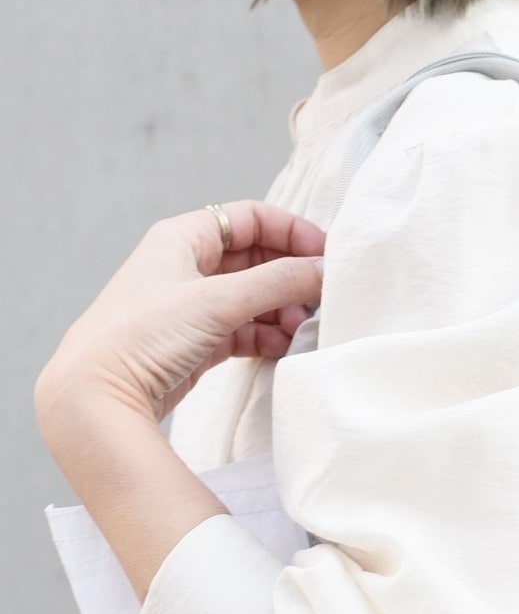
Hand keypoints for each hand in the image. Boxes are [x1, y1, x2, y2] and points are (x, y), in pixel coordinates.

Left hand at [34, 200, 325, 433]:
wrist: (98, 394)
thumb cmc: (143, 335)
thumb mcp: (217, 300)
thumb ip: (278, 282)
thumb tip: (324, 270)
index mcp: (182, 238)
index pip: (250, 218)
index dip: (291, 232)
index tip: (324, 256)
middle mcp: (185, 267)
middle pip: (255, 259)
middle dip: (290, 277)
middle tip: (319, 298)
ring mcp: (190, 308)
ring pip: (251, 298)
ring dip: (281, 310)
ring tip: (300, 328)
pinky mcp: (194, 344)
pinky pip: (242, 331)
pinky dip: (266, 337)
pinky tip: (282, 348)